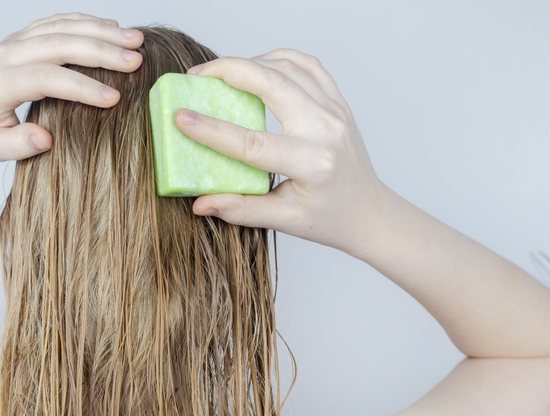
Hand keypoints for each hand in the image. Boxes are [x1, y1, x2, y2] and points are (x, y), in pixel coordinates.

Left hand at [0, 12, 143, 161]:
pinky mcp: (21, 38)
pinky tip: (112, 28)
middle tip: (136, 60)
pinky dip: (85, 22)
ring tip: (135, 40)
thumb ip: (17, 145)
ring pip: (60, 27)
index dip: (81, 88)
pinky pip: (55, 22)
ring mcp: (13, 42)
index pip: (45, 79)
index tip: (114, 100)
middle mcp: (5, 55)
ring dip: (100, 31)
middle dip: (101, 51)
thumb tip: (46, 139)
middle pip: (58, 44)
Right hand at [174, 51, 389, 251]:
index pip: (253, 143)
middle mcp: (327, 131)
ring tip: (221, 73)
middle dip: (229, 71)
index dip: (213, 130)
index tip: (181, 116)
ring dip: (251, 62)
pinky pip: (307, 65)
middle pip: (273, 84)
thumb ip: (240, 210)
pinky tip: (257, 67)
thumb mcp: (283, 221)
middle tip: (197, 74)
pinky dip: (278, 59)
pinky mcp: (338, 101)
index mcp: (312, 165)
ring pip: (289, 66)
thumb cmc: (328, 219)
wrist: (368, 212)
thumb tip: (199, 204)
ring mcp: (335, 111)